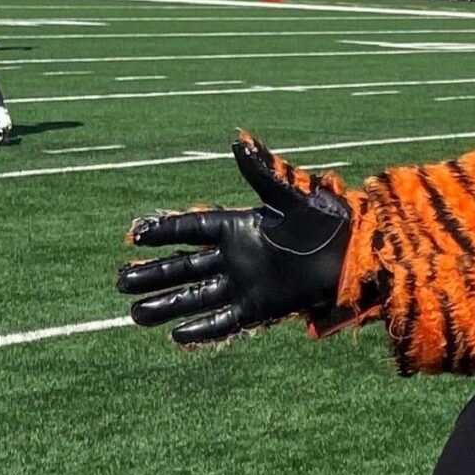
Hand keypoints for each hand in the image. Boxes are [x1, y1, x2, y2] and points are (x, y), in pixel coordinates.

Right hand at [117, 136, 351, 343]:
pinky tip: (175, 335)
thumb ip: (261, 174)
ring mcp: (245, 283)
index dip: (163, 233)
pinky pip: (224, 320)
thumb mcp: (291, 196)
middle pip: (183, 266)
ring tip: (134, 314)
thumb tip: (239, 140)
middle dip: (152, 275)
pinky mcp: (260, 308)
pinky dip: (202, 328)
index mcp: (238, 226)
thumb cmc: (327, 221)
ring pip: (195, 296)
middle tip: (119, 282)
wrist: (356, 255)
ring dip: (166, 304)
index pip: (190, 230)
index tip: (133, 237)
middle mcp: (235, 256)